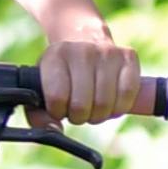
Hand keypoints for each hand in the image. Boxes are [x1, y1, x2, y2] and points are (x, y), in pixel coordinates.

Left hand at [33, 29, 148, 123]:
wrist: (83, 38)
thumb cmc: (61, 73)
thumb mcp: (41, 87)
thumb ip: (39, 115)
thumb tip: (55, 130)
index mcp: (55, 56)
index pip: (57, 98)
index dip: (59, 112)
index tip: (60, 107)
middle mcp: (81, 50)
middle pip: (82, 105)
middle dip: (79, 117)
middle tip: (78, 110)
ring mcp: (107, 52)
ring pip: (105, 104)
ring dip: (99, 114)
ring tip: (93, 105)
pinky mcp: (128, 57)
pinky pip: (127, 94)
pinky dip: (119, 107)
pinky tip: (111, 102)